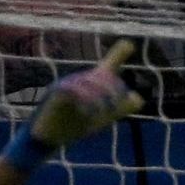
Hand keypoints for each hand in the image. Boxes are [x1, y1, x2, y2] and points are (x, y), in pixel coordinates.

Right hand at [25, 49, 140, 149]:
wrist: (46, 139)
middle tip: (113, 108)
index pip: (107, 66)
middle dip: (112, 91)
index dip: (119, 54)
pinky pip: (72, 90)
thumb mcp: (99, 118)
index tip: (129, 45)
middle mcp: (79, 80)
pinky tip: (89, 114)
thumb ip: (118, 107)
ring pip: (87, 82)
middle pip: (101, 76)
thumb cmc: (72, 125)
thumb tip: (139, 99)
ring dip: (99, 99)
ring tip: (100, 113)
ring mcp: (66, 85)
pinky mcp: (55, 95)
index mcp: (91, 84)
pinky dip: (84, 101)